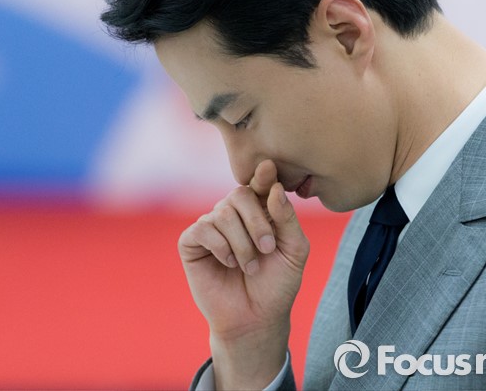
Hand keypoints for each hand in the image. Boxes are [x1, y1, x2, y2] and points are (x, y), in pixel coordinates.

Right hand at [178, 159, 309, 388]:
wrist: (256, 318)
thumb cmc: (277, 284)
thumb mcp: (295, 251)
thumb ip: (287, 219)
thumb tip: (273, 188)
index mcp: (259, 211)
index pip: (259, 183)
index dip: (262, 175)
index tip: (268, 168)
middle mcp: (233, 214)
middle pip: (239, 194)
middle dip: (256, 221)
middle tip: (267, 249)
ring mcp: (211, 226)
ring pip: (222, 213)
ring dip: (241, 242)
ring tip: (250, 266)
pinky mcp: (191, 243)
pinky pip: (202, 229)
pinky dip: (220, 247)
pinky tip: (229, 263)